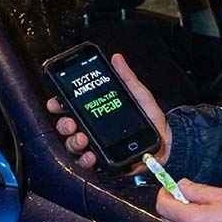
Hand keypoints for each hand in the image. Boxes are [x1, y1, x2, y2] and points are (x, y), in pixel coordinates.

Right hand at [46, 54, 170, 171]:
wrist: (166, 142)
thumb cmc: (150, 118)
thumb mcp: (138, 94)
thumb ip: (126, 77)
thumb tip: (117, 58)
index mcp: (95, 111)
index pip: (70, 107)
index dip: (58, 105)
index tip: (55, 102)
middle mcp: (91, 129)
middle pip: (67, 128)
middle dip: (64, 125)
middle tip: (71, 122)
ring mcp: (95, 146)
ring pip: (73, 145)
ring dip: (73, 142)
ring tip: (82, 138)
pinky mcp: (103, 162)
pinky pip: (87, 163)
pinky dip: (86, 160)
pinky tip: (91, 155)